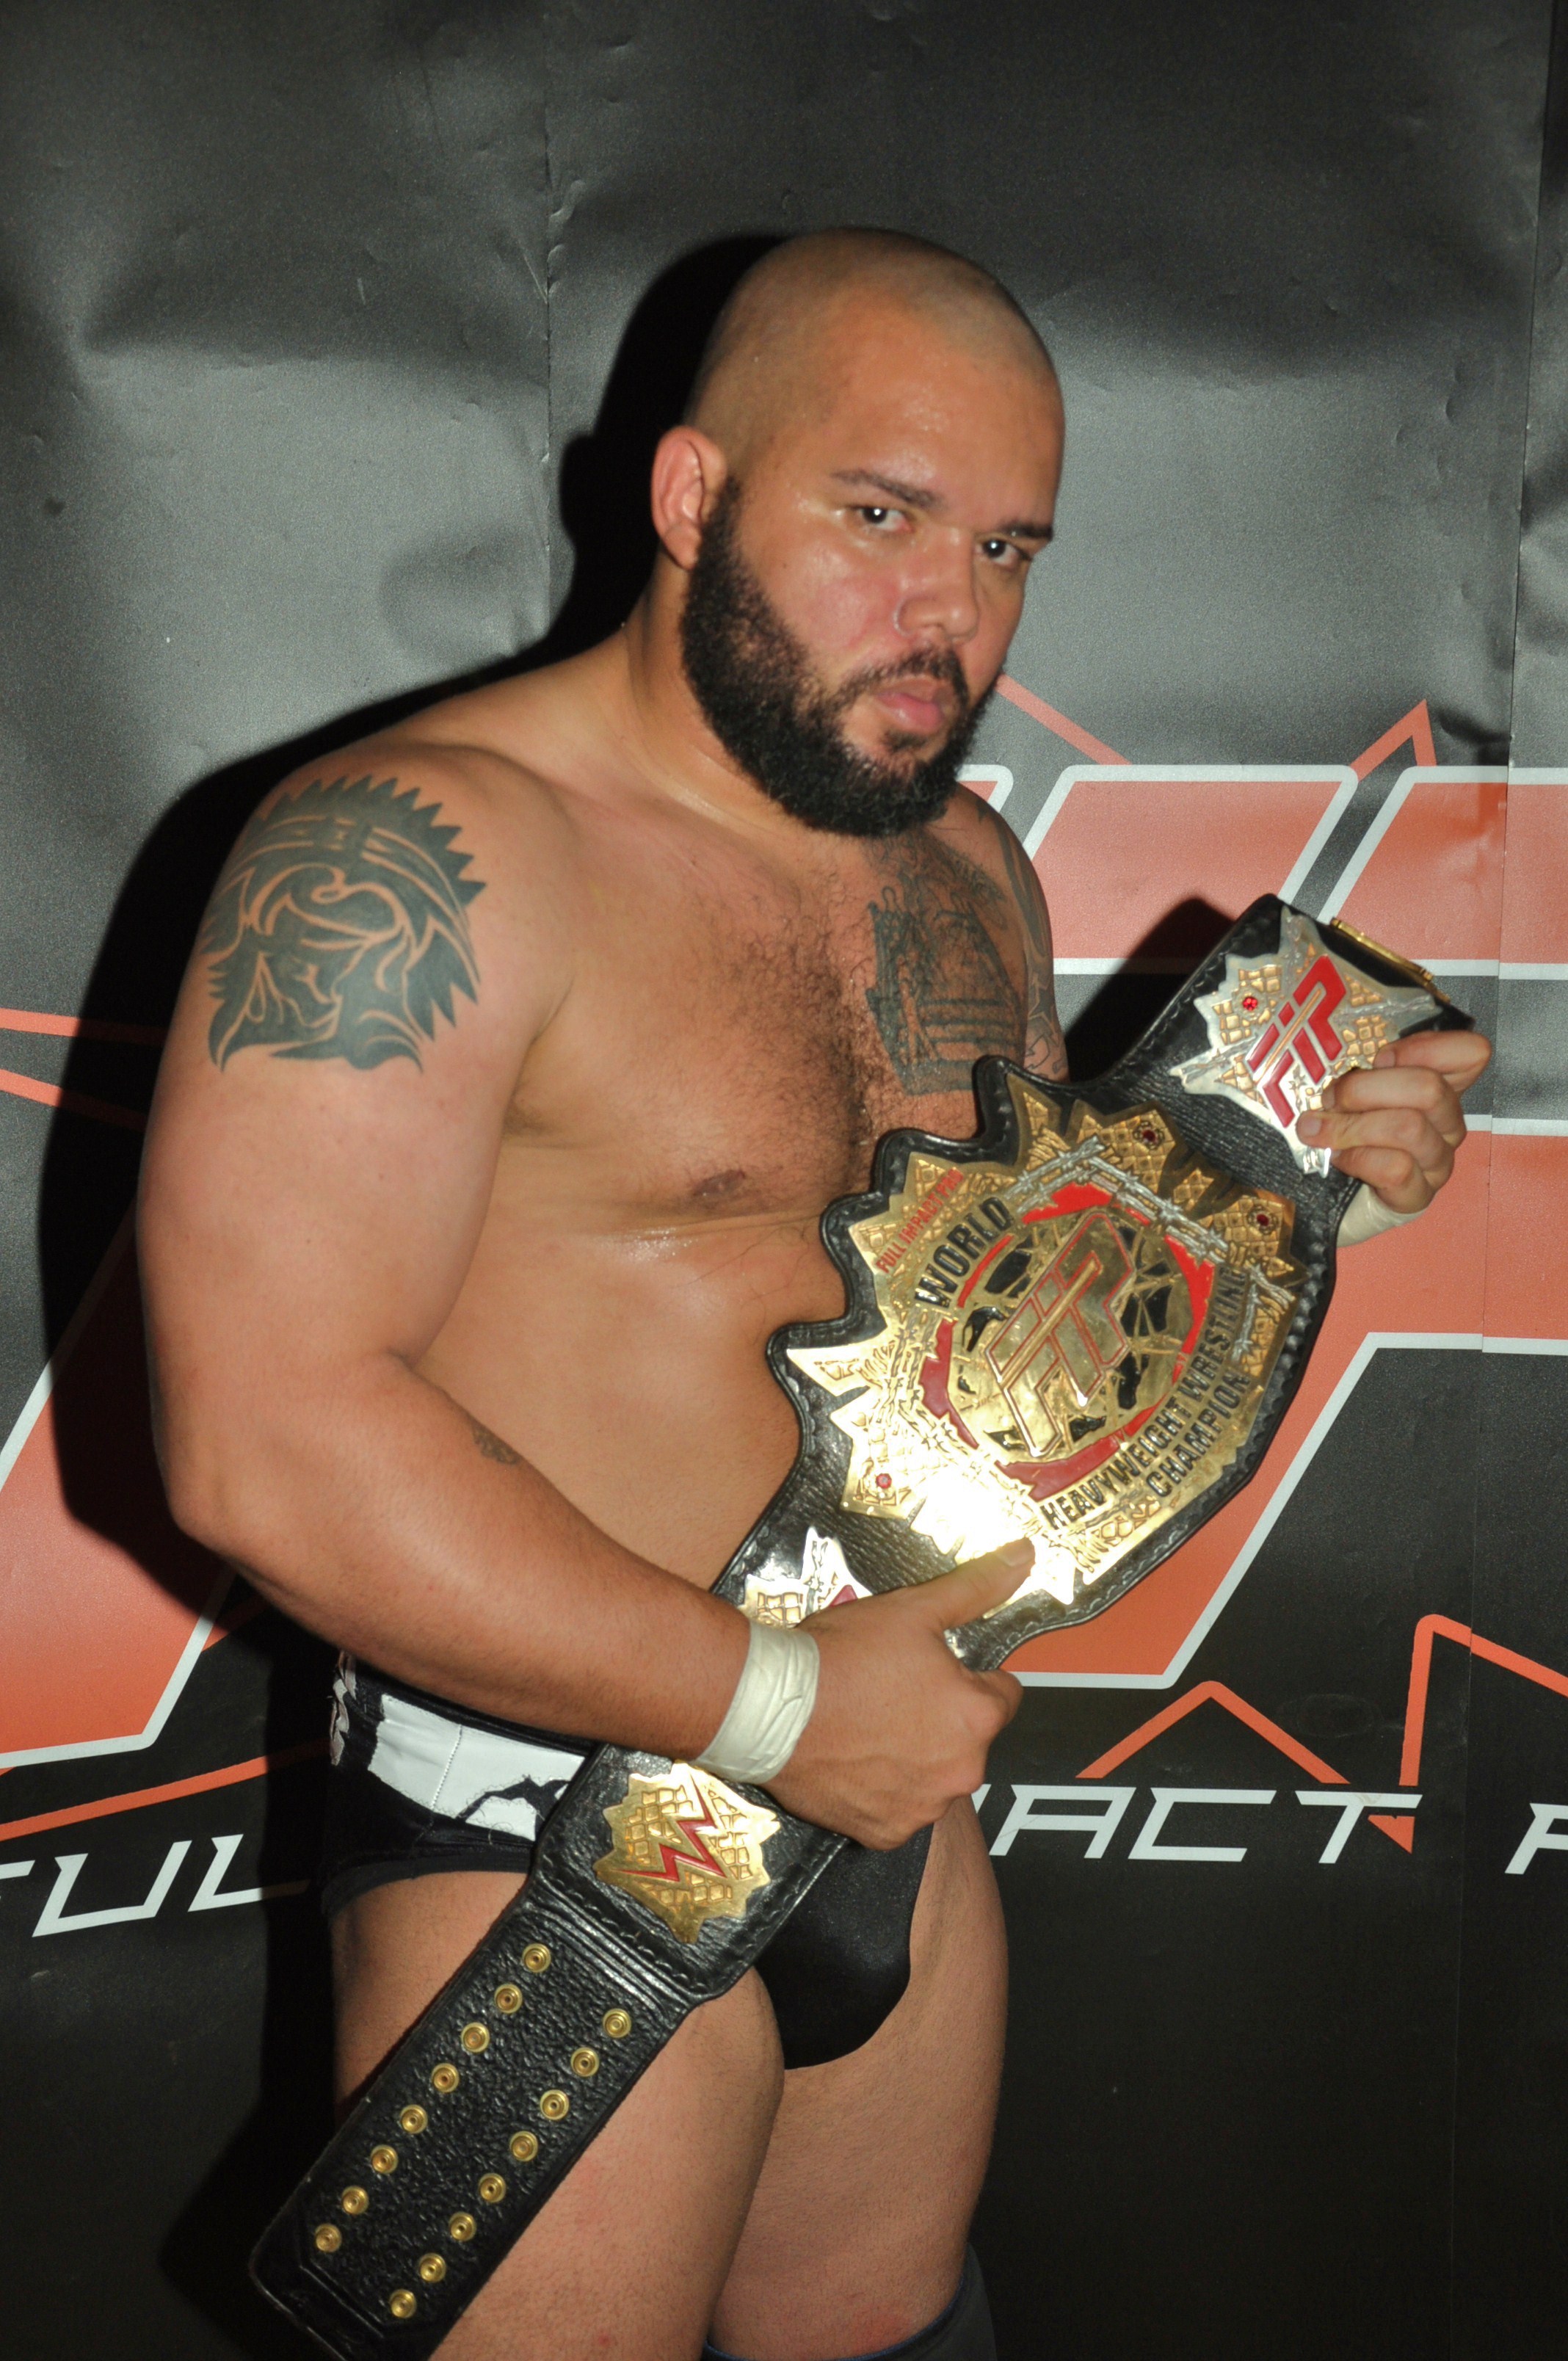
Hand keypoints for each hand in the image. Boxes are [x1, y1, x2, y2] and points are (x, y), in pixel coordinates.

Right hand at [763, 1540, 1028, 1848]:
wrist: (769, 1705)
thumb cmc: (840, 1658)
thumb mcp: (913, 1609)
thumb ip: (976, 1587)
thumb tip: (1023, 1557)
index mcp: (976, 1716)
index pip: (1002, 1693)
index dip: (969, 1675)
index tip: (933, 1669)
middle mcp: (961, 1770)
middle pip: (968, 1737)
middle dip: (942, 1716)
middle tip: (893, 1691)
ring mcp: (923, 1806)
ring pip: (935, 1773)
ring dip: (915, 1754)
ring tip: (870, 1723)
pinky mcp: (885, 1831)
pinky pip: (899, 1808)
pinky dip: (884, 1789)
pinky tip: (856, 1758)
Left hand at [1294, 1029, 1491, 1213]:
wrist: (1331, 1200)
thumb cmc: (1344, 1133)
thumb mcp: (1351, 1092)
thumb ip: (1360, 1070)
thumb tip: (1341, 1062)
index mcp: (1438, 1088)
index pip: (1471, 1054)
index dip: (1427, 1047)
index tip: (1381, 1057)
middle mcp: (1447, 1124)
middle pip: (1429, 1088)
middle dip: (1366, 1088)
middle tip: (1330, 1098)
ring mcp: (1437, 1162)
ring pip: (1409, 1127)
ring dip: (1352, 1125)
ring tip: (1318, 1130)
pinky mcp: (1418, 1196)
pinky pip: (1397, 1168)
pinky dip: (1358, 1158)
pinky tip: (1338, 1159)